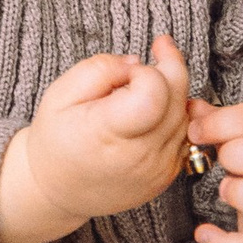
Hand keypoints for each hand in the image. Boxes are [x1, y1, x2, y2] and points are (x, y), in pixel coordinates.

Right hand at [0, 37, 193, 242]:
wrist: (58, 190)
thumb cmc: (56, 140)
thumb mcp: (60, 93)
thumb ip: (99, 69)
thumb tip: (136, 63)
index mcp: (108, 132)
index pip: (154, 94)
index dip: (148, 71)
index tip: (130, 69)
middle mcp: (139, 155)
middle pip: (177, 99)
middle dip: (169, 69)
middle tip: (156, 52)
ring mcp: (157, 169)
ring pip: (186, 116)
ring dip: (174, 93)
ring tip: (145, 88)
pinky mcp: (167, 176)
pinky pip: (186, 135)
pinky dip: (176, 116)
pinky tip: (153, 111)